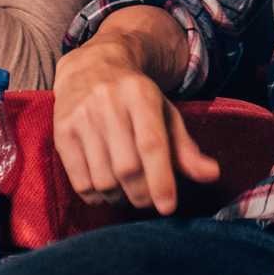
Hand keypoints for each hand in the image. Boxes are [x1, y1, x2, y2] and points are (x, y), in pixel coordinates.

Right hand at [53, 39, 220, 214]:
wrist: (91, 67)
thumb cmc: (135, 97)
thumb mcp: (164, 113)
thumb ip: (186, 148)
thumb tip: (212, 175)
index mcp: (140, 94)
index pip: (151, 144)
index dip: (161, 180)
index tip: (168, 207)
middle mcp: (108, 103)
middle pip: (127, 167)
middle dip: (142, 194)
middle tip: (149, 201)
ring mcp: (81, 117)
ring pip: (103, 179)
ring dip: (120, 197)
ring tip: (128, 193)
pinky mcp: (62, 132)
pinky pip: (80, 182)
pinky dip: (97, 196)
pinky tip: (107, 190)